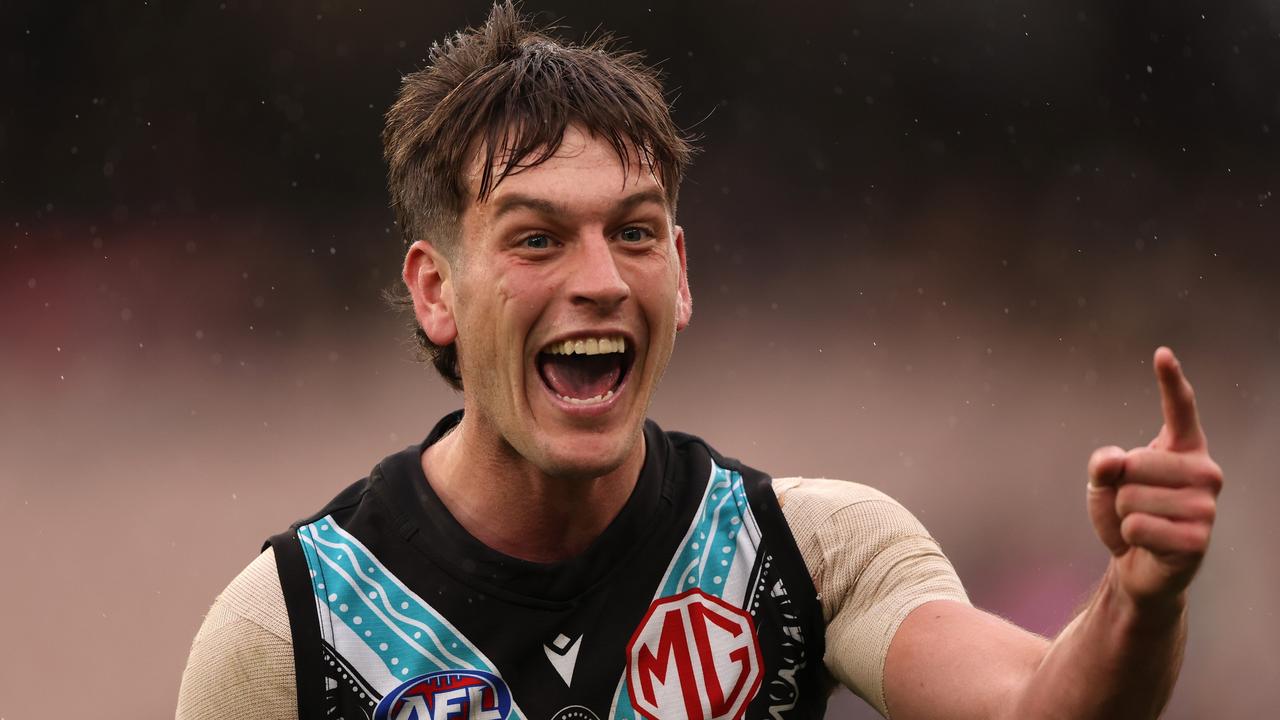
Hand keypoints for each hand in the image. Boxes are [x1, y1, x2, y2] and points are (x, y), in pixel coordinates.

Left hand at [1086, 347, 1222, 607]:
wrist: (1139, 565)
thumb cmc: (1127, 514)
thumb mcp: (1105, 484)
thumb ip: (1104, 465)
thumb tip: (1113, 461)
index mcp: (1185, 450)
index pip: (1180, 410)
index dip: (1171, 381)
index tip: (1161, 353)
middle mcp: (1205, 473)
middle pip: (1136, 463)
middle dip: (1119, 487)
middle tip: (1134, 505)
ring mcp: (1206, 507)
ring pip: (1132, 497)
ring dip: (1123, 514)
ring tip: (1141, 525)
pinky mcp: (1197, 539)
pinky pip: (1136, 526)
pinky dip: (1128, 536)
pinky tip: (1148, 544)